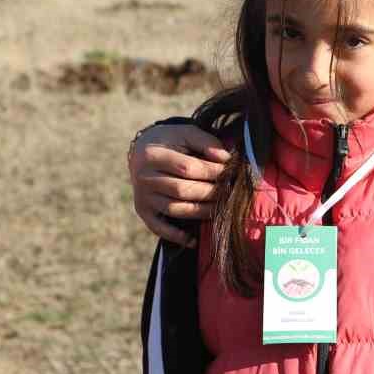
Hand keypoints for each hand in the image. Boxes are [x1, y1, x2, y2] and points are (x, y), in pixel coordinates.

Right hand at [130, 124, 231, 244]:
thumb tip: (225, 158)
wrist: (143, 150)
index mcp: (153, 155)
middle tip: (231, 190)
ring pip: (175, 209)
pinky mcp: (143, 210)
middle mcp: (144, 178)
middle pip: (182, 190)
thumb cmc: (171, 141)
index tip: (230, 171)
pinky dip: (176, 236)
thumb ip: (206, 142)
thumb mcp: (186, 133)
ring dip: (201, 211)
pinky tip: (193, 239)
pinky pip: (158, 228)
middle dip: (211, 192)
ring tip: (221, 207)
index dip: (212, 171)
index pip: (187, 168)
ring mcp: (142, 196)